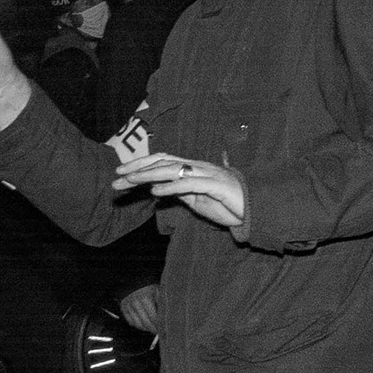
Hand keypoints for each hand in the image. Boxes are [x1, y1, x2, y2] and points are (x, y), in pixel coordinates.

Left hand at [119, 152, 247, 233]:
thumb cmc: (229, 205)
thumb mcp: (198, 200)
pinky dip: (171, 187)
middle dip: (138, 168)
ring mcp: (207, 174)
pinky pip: (190, 184)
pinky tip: (156, 192)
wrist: (256, 210)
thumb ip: (181, 192)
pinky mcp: (216, 185)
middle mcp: (199, 167)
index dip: (141, 165)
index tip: (121, 174)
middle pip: (163, 161)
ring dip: (149, 175)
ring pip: (173, 170)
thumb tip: (160, 189)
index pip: (163, 161)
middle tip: (116, 177)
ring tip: (130, 181)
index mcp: (194, 169)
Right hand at [119, 284, 160, 337]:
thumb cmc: (150, 288)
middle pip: (146, 322)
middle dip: (153, 329)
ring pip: (138, 324)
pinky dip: (139, 326)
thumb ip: (162, 302)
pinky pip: (131, 322)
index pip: (154, 317)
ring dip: (146, 329)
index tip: (164, 329)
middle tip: (159, 332)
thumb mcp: (159, 291)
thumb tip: (169, 317)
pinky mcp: (123, 309)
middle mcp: (136, 303)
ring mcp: (128, 306)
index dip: (159, 325)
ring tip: (153, 330)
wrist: (134, 281)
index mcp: (146, 298)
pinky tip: (145, 326)